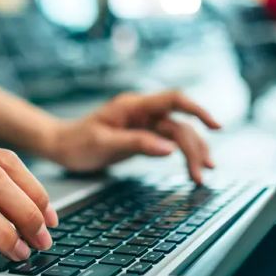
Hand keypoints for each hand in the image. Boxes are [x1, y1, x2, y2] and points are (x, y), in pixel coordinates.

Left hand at [46, 91, 220, 182]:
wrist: (59, 145)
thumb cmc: (76, 143)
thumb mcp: (103, 144)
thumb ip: (136, 143)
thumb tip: (169, 148)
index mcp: (133, 106)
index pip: (173, 99)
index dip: (198, 110)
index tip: (216, 126)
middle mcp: (142, 112)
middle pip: (179, 124)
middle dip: (194, 147)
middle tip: (202, 174)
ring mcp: (143, 124)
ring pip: (177, 134)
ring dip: (192, 152)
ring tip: (202, 175)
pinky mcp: (142, 136)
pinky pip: (168, 142)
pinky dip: (181, 154)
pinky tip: (192, 167)